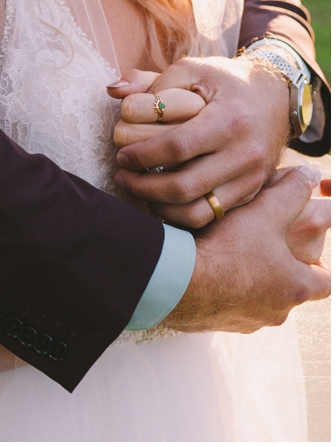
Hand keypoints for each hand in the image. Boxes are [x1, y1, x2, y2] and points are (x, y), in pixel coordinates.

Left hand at [109, 57, 290, 228]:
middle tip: (122, 175)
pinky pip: (213, 216)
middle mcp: (245, 155)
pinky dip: (181, 214)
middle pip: (185, 187)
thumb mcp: (191, 70)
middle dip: (144, 187)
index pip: (177, 147)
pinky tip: (160, 199)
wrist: (276, 97)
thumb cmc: (225, 81)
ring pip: (199, 211)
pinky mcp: (252, 193)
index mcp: (229, 121)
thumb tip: (113, 91)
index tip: (120, 155)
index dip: (142, 155)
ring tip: (137, 189)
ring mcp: (252, 179)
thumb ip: (149, 82)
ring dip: (160, 206)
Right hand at [162, 166, 329, 332]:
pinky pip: (228, 307)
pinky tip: (207, 272)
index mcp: (297, 286)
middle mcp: (277, 310)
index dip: (319, 265)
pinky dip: (224, 291)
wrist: (177, 281)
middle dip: (281, 271)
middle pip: (290, 291)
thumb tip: (309, 175)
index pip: (324, 280)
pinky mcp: (218, 323)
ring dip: (251, 283)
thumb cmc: (226, 248)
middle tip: (263, 248)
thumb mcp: (263, 211)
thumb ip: (290, 192)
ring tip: (230, 258)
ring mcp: (248, 321)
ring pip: (259, 301)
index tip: (307, 254)